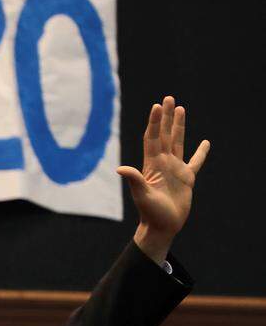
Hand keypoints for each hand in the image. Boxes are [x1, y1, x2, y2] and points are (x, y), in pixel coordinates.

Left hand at [118, 95, 210, 262]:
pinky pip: (195, 162)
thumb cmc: (150, 213)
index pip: (153, 138)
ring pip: (178, 142)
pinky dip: (200, 153)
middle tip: (168, 99)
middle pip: (165, 134)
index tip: (156, 106)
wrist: (161, 226)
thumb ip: (134, 180)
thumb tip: (120, 169)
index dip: (155, 123)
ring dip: (179, 126)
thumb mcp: (141, 195)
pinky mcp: (186, 179)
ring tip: (181, 109)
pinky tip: (205, 143)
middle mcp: (163, 163)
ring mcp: (175, 170)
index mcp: (152, 165)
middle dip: (166, 117)